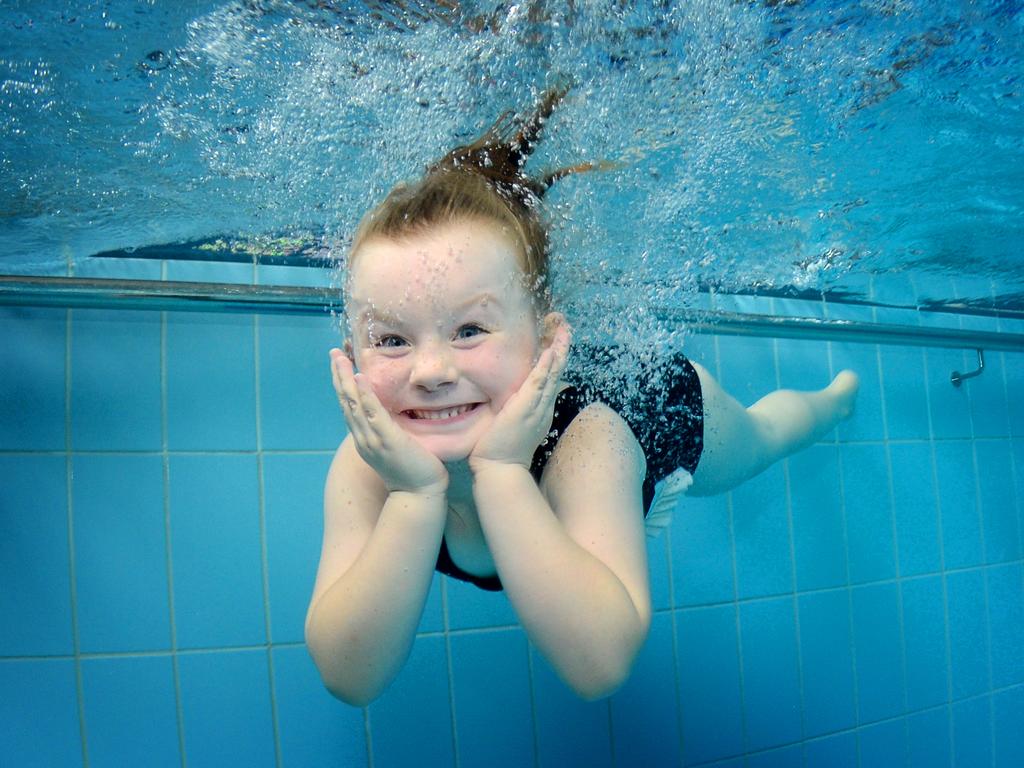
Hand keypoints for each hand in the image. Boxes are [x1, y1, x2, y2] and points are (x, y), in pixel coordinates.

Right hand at [330, 349, 448, 494]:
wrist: (419, 496)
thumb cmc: (413, 472)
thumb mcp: (396, 446)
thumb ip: (390, 430)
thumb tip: (394, 412)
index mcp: (365, 439)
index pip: (350, 407)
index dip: (343, 385)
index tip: (340, 365)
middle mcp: (363, 438)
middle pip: (346, 402)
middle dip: (338, 376)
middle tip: (334, 353)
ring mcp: (373, 439)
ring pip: (354, 404)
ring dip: (346, 379)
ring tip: (340, 359)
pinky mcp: (388, 440)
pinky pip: (373, 413)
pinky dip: (365, 394)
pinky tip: (359, 378)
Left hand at [468, 318, 571, 471]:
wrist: (499, 469)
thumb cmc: (501, 451)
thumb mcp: (512, 426)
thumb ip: (515, 411)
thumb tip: (510, 401)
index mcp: (540, 409)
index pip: (551, 378)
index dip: (556, 357)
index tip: (558, 339)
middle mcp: (543, 406)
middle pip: (556, 371)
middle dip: (562, 347)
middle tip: (566, 325)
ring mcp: (536, 407)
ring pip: (551, 374)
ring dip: (558, 350)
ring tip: (563, 330)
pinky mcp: (525, 408)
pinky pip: (538, 384)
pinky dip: (545, 367)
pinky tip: (551, 352)